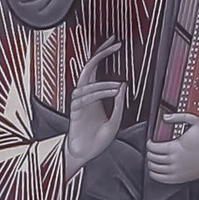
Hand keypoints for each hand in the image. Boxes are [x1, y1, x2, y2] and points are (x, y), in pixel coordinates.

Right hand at [65, 39, 126, 169]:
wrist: (84, 155)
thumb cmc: (96, 140)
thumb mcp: (115, 121)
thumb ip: (119, 104)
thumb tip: (123, 85)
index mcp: (93, 95)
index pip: (96, 68)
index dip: (104, 54)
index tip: (115, 43)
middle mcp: (85, 95)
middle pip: (89, 67)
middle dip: (101, 54)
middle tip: (114, 44)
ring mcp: (79, 103)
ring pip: (87, 83)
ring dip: (103, 83)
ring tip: (118, 86)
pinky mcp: (75, 112)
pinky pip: (84, 98)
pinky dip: (98, 93)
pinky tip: (111, 93)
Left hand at [146, 112, 198, 184]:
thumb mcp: (196, 122)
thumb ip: (179, 116)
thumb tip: (166, 117)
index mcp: (175, 147)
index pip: (153, 147)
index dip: (149, 143)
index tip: (151, 141)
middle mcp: (174, 160)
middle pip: (152, 158)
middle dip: (149, 152)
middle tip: (152, 149)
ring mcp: (177, 171)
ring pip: (155, 169)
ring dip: (151, 163)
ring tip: (153, 158)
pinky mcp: (180, 178)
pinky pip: (162, 179)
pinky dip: (155, 175)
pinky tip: (155, 170)